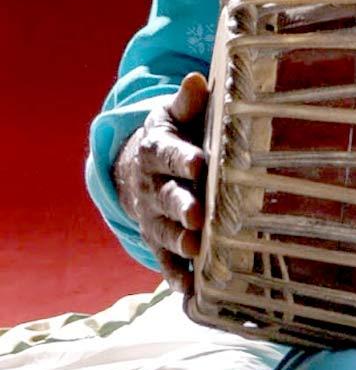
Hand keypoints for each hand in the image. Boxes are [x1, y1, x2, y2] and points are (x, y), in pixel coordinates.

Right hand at [113, 72, 208, 293]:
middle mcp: (151, 186)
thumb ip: (188, 102)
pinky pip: (166, 261)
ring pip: (166, 231)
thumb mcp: (175, 115)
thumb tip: (197, 79)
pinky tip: (189, 290)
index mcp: (156, 149)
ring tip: (196, 248)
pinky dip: (176, 276)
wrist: (141, 168)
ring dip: (180, 242)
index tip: (200, 163)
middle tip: (197, 215)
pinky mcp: (158, 241)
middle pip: (167, 197)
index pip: (168, 153)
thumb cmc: (175, 135)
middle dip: (182, 206)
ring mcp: (153, 217)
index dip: (183, 159)